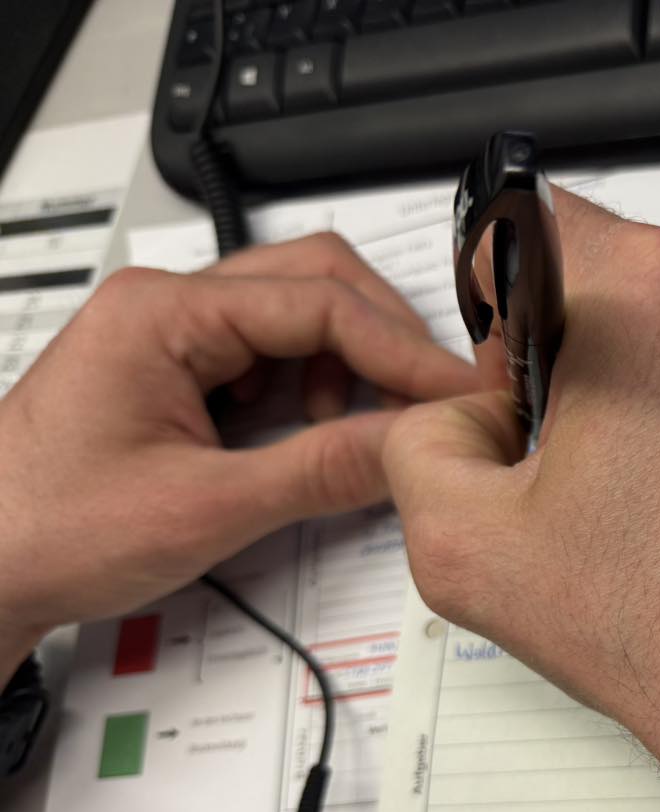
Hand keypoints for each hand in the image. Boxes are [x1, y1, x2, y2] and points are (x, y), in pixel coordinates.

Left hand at [0, 233, 484, 676]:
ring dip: (352, 368)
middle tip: (434, 400)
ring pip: (302, 317)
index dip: (404, 351)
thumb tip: (413, 446)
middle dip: (385, 340)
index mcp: (162, 313)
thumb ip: (320, 471)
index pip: (320, 304)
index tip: (460, 394)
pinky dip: (318, 391)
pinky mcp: (182, 371)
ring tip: (363, 434)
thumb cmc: (48, 528)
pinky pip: (276, 357)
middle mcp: (168, 306)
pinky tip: (318, 437)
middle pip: (317, 282)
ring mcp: (174, 336)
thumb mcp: (205, 508)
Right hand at [384, 190, 659, 772]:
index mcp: (647, 292)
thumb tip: (461, 412)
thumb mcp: (467, 546)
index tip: (519, 386)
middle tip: (588, 462)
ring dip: (656, 374)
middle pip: (613, 273)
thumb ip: (418, 443)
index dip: (498, 312)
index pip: (525, 226)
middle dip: (580, 352)